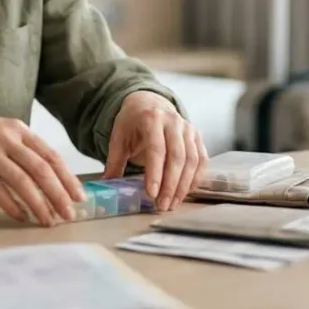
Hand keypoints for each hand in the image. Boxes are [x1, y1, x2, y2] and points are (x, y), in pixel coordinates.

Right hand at [0, 108, 84, 226]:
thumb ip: (20, 147)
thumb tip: (45, 174)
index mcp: (17, 129)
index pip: (50, 155)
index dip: (67, 177)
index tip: (79, 195)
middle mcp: (6, 138)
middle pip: (41, 169)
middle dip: (59, 194)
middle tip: (69, 214)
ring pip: (22, 182)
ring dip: (39, 204)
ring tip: (48, 220)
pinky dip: (11, 205)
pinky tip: (21, 216)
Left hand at [101, 91, 207, 211]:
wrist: (149, 103)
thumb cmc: (132, 123)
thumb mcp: (119, 138)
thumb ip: (114, 162)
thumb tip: (107, 187)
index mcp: (151, 119)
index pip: (156, 149)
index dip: (155, 173)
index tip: (151, 194)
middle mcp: (173, 121)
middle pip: (177, 156)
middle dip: (171, 185)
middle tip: (162, 206)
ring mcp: (188, 128)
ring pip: (192, 160)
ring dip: (183, 186)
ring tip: (172, 204)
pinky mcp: (197, 136)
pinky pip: (202, 160)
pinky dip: (195, 178)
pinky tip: (184, 193)